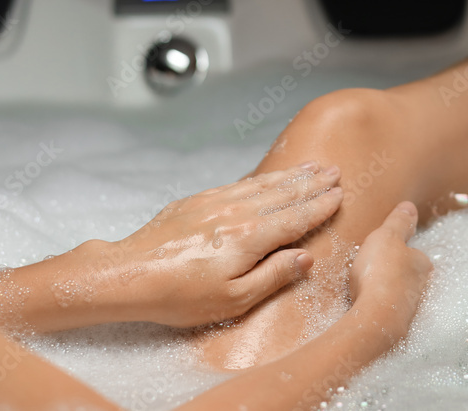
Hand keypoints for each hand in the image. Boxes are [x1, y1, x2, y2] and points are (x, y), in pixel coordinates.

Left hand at [95, 163, 344, 327]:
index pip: (296, 218)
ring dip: (289, 175)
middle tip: (334, 171)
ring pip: (262, 184)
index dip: (320, 206)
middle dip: (311, 182)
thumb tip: (305, 258)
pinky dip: (260, 179)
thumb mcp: (234, 300)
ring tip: (310, 167)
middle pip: (283, 194)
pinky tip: (267, 178)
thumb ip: (273, 276)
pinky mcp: (196, 201)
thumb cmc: (179, 296)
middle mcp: (237, 212)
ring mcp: (215, 202)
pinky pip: (239, 184)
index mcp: (251, 237)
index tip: (339, 195)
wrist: (128, 274)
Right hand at [348, 202, 432, 341]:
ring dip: (383, 290)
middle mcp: (422, 286)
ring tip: (364, 288)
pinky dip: (377, 307)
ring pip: (397, 293)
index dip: (397, 250)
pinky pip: (386, 310)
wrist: (374, 318)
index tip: (382, 250)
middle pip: (407, 274)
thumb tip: (410, 207)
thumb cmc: (381, 272)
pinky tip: (363, 305)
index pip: (414, 253)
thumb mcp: (387, 236)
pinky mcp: (396, 325)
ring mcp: (410, 308)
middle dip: (392, 272)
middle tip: (371, 268)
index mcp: (422, 263)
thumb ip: (398, 222)